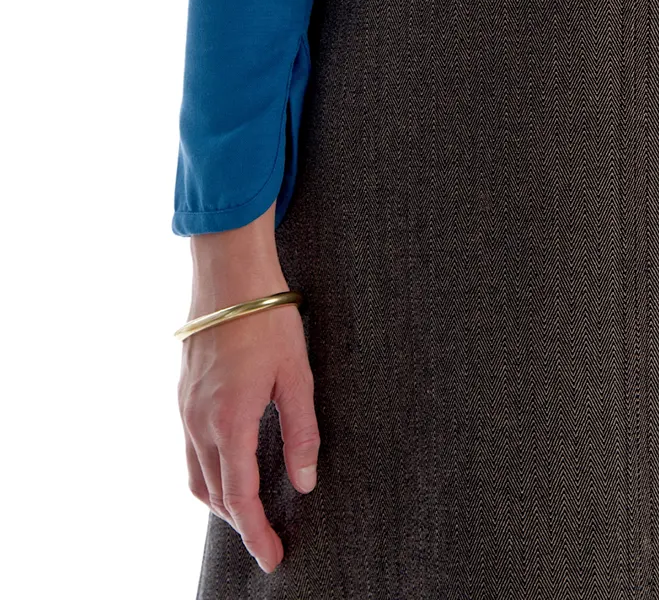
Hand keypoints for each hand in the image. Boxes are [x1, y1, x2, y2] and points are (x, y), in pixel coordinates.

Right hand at [178, 216, 318, 574]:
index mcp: (229, 421)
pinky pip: (190, 450)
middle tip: (267, 540)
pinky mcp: (182, 395)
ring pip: (196, 476)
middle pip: (214, 494)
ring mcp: (185, 408)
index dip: (256, 533)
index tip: (273, 558)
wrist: (228, 272)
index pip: (239, 497)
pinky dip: (208, 473)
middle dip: (240, 523)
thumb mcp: (297, 374)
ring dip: (221, 502)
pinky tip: (230, 468)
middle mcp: (199, 421)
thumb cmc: (268, 318)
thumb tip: (305, 483)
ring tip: (249, 513)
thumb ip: (302, 433)